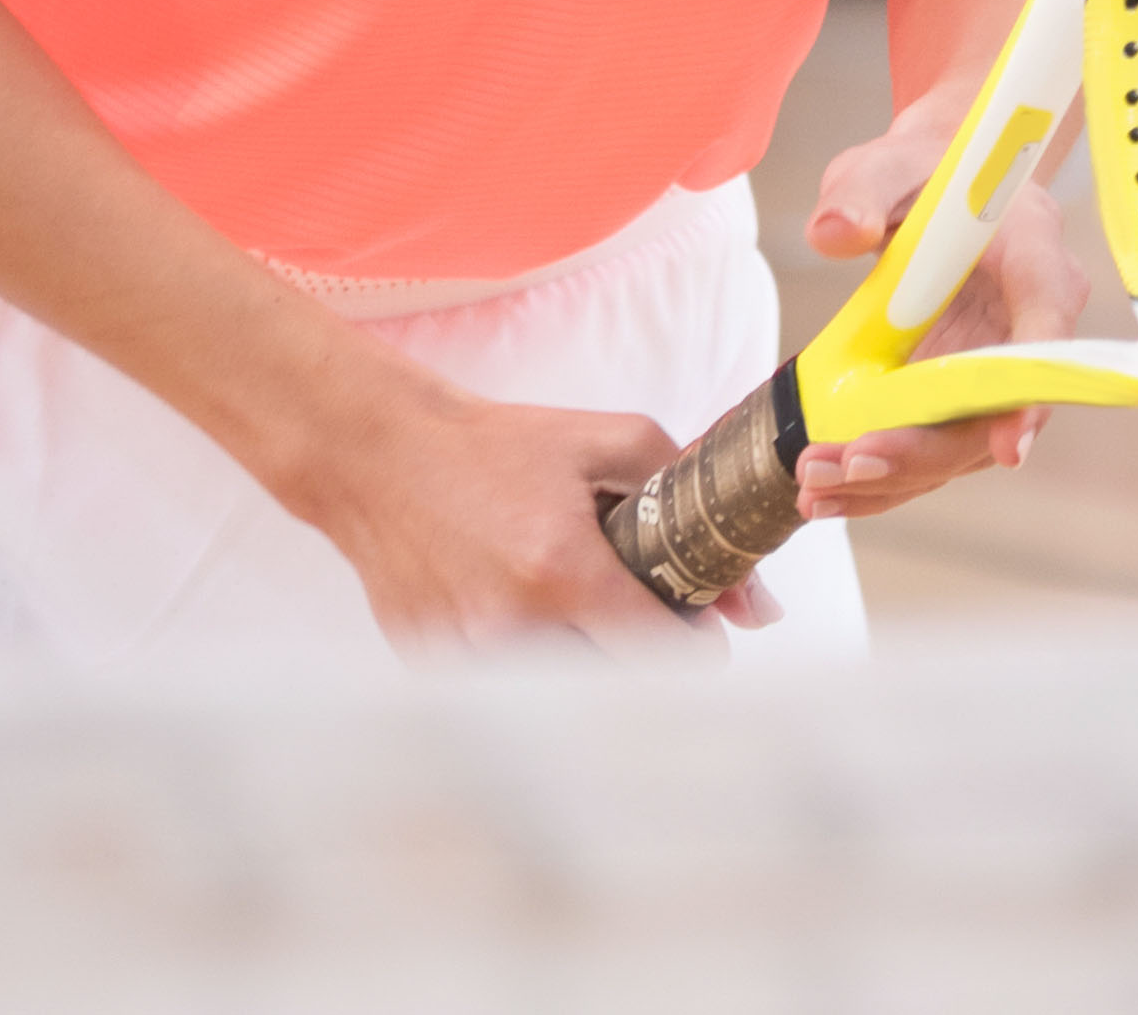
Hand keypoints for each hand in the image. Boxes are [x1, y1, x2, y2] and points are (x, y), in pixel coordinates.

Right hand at [270, 361, 744, 646]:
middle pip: (618, 685)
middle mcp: (510, 629)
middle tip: (640, 606)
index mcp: (563, 574)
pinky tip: (516, 603)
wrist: (380, 458)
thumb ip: (694, 503)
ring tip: (572, 598)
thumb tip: (757, 605)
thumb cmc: (499, 447)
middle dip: (644, 653)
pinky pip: (506, 686)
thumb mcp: (610, 443)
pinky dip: (528, 657)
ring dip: (586, 658)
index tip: (699, 626)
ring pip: (562, 693)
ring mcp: (464, 658)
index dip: (697, 646)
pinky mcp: (431, 668)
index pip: (663, 658)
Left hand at [790, 95, 1096, 519]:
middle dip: (927, 450)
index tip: (1007, 445)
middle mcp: (1029, 325)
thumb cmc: (920, 175)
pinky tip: (829, 494)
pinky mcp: (959, 397)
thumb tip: (833, 231)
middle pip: (998, 409)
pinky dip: (884, 479)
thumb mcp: (883, 166)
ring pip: (963, 445)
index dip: (1031, 390)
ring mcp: (996, 370)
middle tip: (850, 462)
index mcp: (1033, 256)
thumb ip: (860, 192)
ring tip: (815, 487)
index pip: (1047, 326)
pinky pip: (932, 449)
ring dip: (894, 477)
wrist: (930, 190)